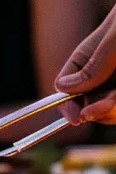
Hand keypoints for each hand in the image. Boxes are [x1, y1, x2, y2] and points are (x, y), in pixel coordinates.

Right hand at [56, 5, 115, 123]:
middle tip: (107, 106)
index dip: (68, 103)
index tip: (76, 117)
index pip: (67, 86)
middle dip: (97, 108)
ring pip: (111, 107)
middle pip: (90, 102)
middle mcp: (104, 70)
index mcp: (88, 56)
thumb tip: (64, 88)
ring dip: (114, 109)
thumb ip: (95, 64)